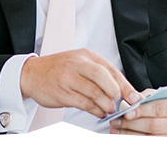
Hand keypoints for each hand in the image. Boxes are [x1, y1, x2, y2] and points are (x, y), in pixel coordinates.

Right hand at [20, 49, 140, 118]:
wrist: (32, 74)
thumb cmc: (59, 70)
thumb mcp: (79, 63)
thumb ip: (99, 74)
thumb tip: (122, 90)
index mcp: (86, 56)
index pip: (111, 69)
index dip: (125, 85)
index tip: (134, 97)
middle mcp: (77, 64)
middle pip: (103, 77)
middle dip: (115, 93)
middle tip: (118, 102)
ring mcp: (69, 78)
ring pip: (94, 92)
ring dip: (106, 104)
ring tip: (108, 109)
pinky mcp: (62, 92)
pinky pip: (84, 103)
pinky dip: (95, 110)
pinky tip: (98, 112)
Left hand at [109, 90, 166, 136]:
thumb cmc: (165, 104)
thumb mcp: (159, 95)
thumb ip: (145, 96)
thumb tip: (132, 100)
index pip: (159, 109)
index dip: (141, 111)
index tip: (126, 113)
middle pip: (153, 125)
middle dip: (131, 124)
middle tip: (116, 121)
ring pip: (149, 138)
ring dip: (129, 134)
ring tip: (116, 129)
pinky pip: (148, 144)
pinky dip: (133, 139)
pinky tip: (123, 135)